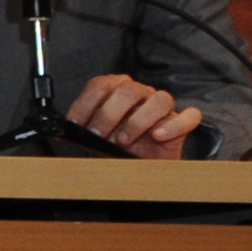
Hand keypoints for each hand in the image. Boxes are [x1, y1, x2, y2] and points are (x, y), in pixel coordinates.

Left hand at [65, 72, 203, 160]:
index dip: (86, 104)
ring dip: (139, 120)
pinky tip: (158, 136)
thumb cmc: (116, 146)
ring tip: (124, 139)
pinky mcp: (182, 123)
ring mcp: (162, 107)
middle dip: (108, 114)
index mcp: (115, 89)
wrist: (140, 165)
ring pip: (160, 99)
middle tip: (98, 134)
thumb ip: (81, 129)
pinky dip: (175, 125)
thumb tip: (61, 132)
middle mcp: (140, 93)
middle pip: (128, 90)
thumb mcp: (94, 138)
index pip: (100, 85)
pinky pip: (189, 116)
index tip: (76, 124)